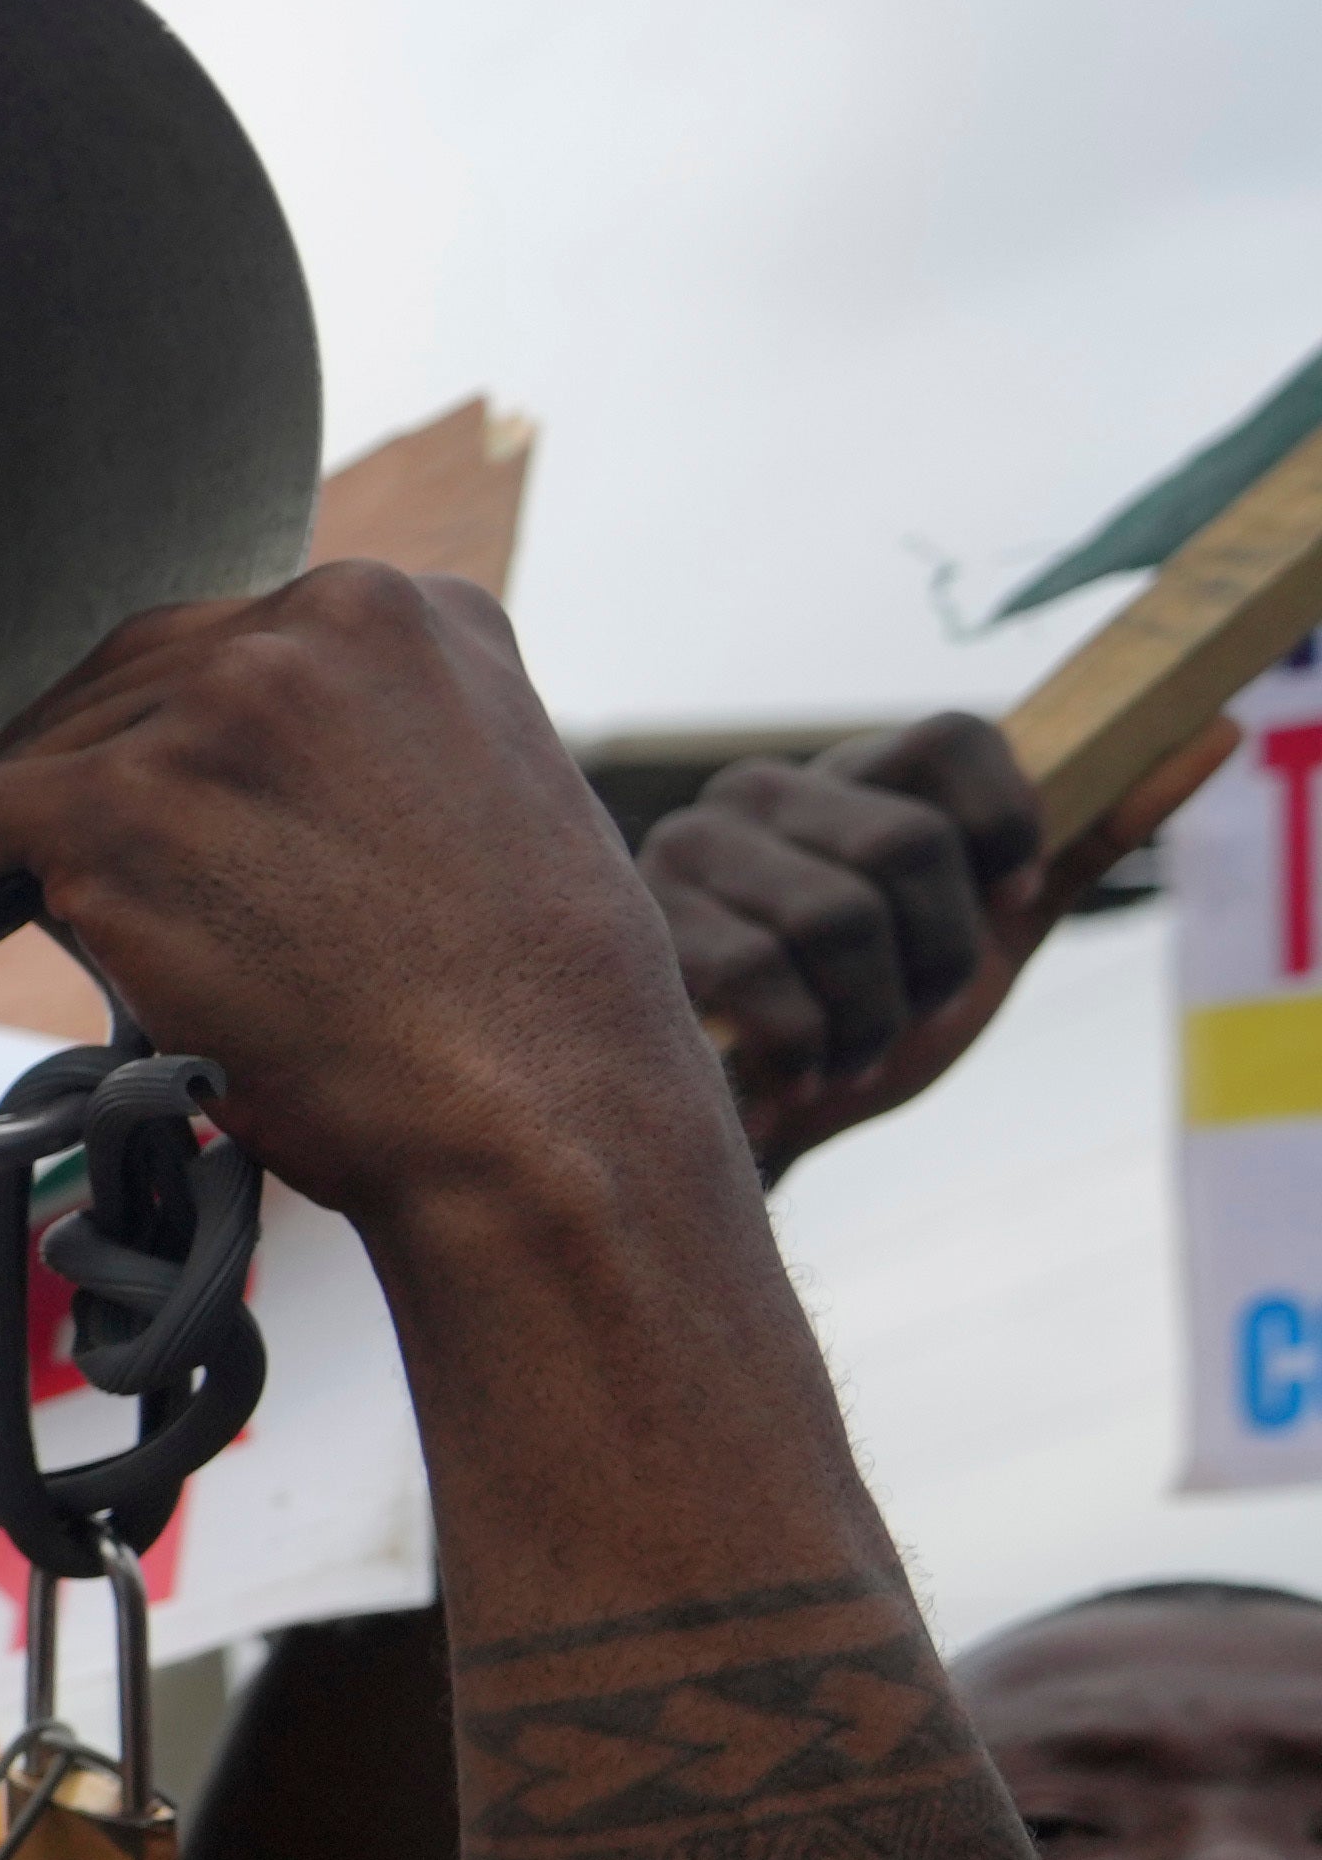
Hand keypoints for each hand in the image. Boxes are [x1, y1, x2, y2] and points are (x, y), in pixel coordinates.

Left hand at [0, 567, 703, 1233]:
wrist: (536, 1116)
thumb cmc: (517, 1015)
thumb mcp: (471, 805)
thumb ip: (353, 754)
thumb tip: (213, 796)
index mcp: (409, 612)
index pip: (218, 651)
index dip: (147, 737)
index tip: (97, 796)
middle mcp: (314, 627)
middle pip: (117, 687)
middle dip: (69, 784)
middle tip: (13, 875)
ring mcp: (215, 708)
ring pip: (40, 761)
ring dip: (10, 854)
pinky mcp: (121, 804)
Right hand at [653, 706, 1185, 1180]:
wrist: (760, 1130)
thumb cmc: (870, 1019)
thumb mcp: (994, 934)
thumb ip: (1083, 842)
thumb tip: (1220, 729)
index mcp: (850, 776)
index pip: (951, 737)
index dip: (1003, 829)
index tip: (1002, 904)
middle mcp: (760, 790)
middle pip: (907, 844)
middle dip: (939, 955)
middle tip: (917, 1010)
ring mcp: (688, 852)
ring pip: (838, 916)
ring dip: (871, 1017)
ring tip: (853, 1054)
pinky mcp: (640, 927)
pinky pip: (759, 974)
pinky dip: (807, 1045)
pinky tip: (802, 1073)